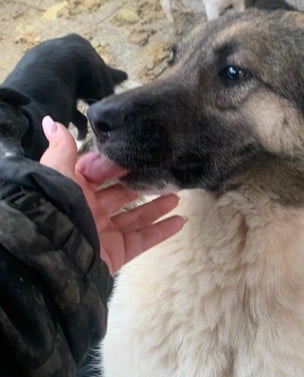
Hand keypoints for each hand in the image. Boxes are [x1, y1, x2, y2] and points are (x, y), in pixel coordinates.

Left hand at [39, 116, 184, 273]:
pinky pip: (144, 239)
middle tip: (164, 174)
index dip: (117, 165)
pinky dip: (162, 231)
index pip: (99, 174)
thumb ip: (62, 148)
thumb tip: (51, 121)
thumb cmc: (57, 209)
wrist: (57, 254)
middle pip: (121, 195)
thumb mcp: (58, 172)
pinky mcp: (118, 252)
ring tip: (178, 196)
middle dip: (142, 185)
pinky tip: (180, 221)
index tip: (138, 154)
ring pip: (137, 217)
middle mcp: (90, 211)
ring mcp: (105, 233)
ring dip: (158, 206)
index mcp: (75, 191)